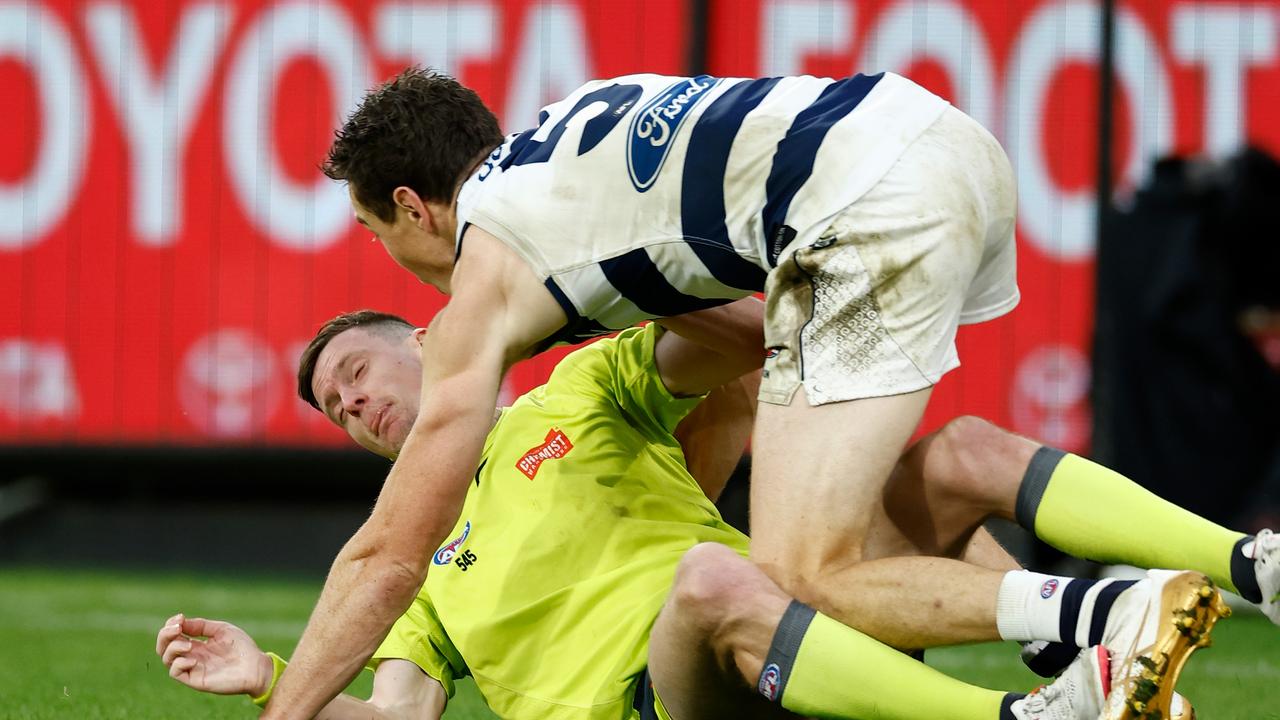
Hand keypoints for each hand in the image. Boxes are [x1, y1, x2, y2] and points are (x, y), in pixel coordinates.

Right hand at [156, 613, 273, 695]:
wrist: (256, 667)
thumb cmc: (241, 648)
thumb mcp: (221, 630)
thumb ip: (201, 626)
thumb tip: (180, 622)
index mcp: (196, 644)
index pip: (172, 635)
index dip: (170, 625)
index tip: (180, 617)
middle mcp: (191, 656)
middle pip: (163, 647)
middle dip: (164, 635)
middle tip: (176, 628)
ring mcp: (192, 667)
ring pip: (166, 659)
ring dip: (172, 647)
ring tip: (189, 644)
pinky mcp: (195, 679)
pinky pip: (175, 673)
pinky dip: (179, 663)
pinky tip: (194, 658)